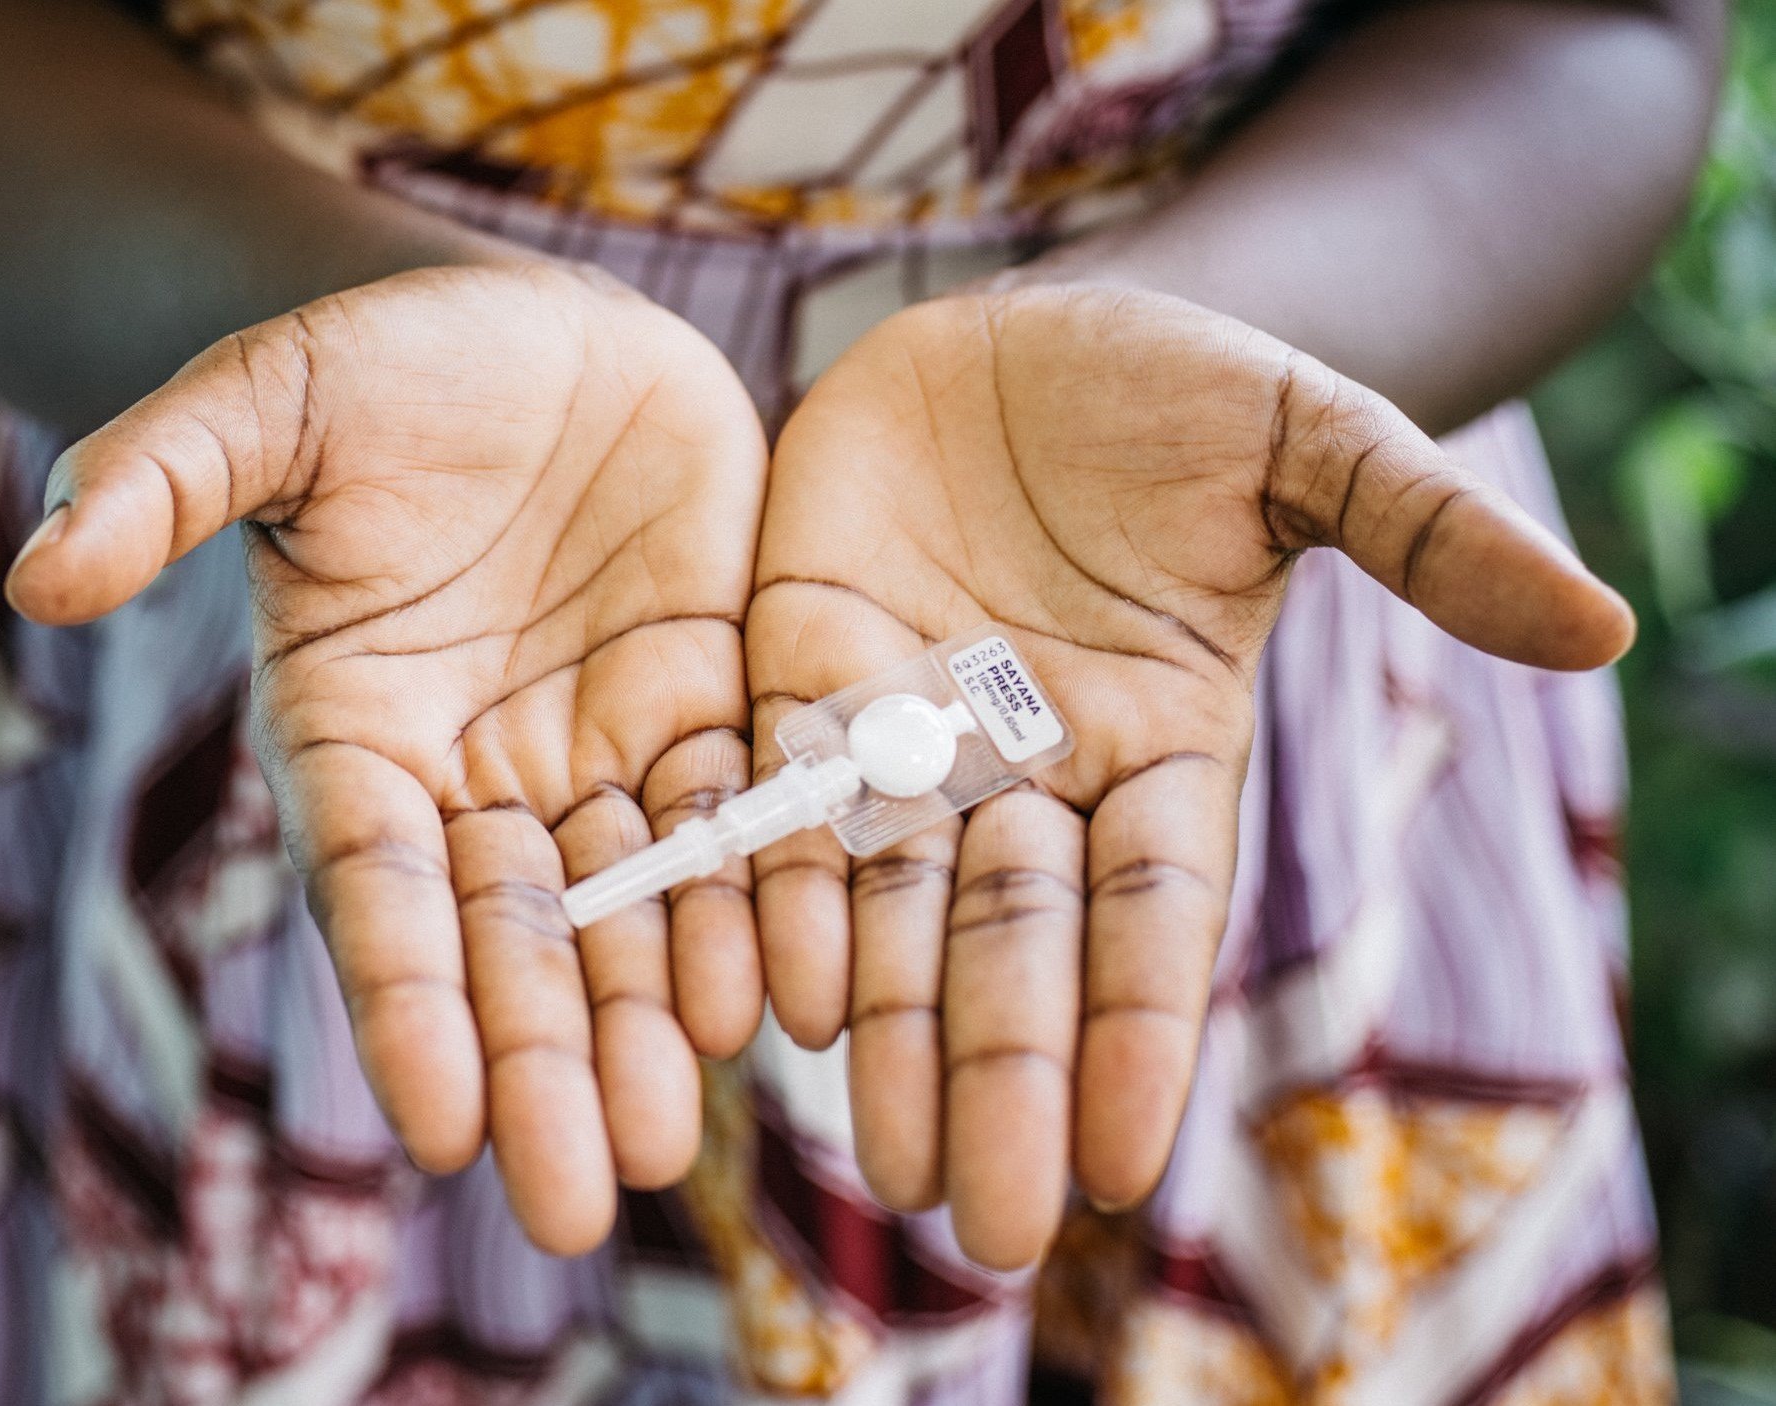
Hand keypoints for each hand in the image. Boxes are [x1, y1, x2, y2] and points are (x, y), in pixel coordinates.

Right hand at [6, 264, 768, 1254]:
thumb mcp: (265, 400)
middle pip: (509, 942)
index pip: (374, 887)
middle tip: (572, 1198)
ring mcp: (597, 751)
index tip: (439, 1121)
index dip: (404, 1000)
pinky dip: (759, 905)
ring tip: (669, 1138)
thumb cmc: (378, 364)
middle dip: (539, 1064)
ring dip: (650, 1022)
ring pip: (630, 910)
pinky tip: (787, 996)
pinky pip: (741, 821)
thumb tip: (37, 574)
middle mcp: (474, 774)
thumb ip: (164, 477)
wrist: (534, 327)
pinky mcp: (708, 706)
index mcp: (354, 733)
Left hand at [747, 285, 1631, 1267]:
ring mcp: (906, 731)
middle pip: (1013, 945)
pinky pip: (779, 802)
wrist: (1014, 331)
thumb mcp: (1309, 437)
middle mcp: (1027, 769)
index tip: (1116, 1160)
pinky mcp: (798, 672)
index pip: (1150, 914)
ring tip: (874, 1163)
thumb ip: (1424, 529)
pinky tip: (770, 996)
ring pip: (892, 905)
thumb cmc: (1177, 388)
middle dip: (998, 1078)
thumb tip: (1603, 620)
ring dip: (884, 1032)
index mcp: (1158, 742)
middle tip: (979, 1224)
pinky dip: (775, 895)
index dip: (1135, 1030)